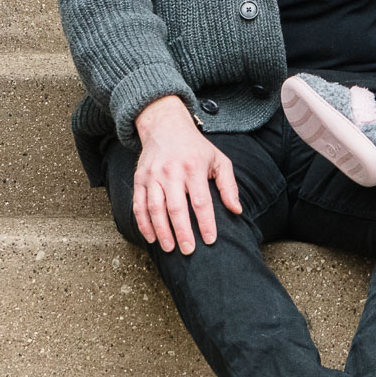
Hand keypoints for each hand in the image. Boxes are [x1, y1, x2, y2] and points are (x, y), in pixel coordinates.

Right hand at [133, 94, 241, 254]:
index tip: (210, 240)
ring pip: (155, 209)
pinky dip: (143, 224)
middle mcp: (172, 172)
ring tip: (170, 248)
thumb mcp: (218, 159)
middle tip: (188, 250)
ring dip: (162, 231)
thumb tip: (236, 210)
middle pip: (176, 208)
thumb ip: (228, 185)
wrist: (166, 126)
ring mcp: (153, 176)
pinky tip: (152, 238)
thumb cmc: (196, 148)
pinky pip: (139, 205)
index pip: (201, 201)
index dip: (206, 222)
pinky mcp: (140, 179)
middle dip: (182, 232)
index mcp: (194, 168)